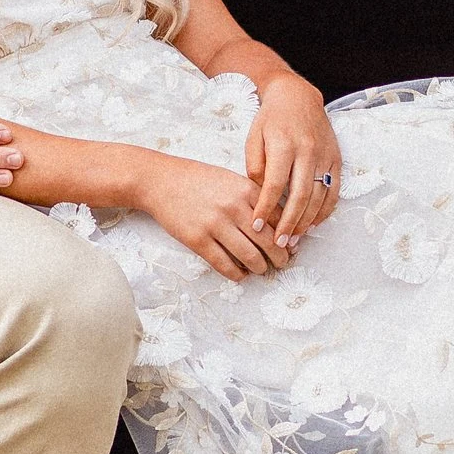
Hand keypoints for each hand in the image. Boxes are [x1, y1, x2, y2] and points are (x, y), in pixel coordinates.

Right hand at [135, 153, 292, 281]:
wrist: (161, 181)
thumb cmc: (198, 179)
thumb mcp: (231, 180)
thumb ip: (253, 197)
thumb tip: (277, 223)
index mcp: (245, 190)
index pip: (278, 218)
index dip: (288, 236)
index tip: (292, 246)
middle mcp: (233, 207)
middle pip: (269, 241)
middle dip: (281, 257)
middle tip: (283, 263)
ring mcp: (215, 225)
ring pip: (250, 257)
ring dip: (261, 268)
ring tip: (262, 269)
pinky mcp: (197, 240)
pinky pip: (224, 265)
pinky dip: (237, 274)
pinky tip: (240, 274)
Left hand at [244, 71, 342, 245]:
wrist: (297, 96)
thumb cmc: (271, 119)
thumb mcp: (253, 137)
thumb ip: (255, 166)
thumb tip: (260, 195)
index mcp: (284, 144)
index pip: (274, 185)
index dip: (264, 208)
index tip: (255, 226)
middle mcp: (307, 151)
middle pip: (300, 195)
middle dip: (289, 223)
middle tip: (279, 243)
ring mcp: (325, 155)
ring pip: (319, 196)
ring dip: (307, 221)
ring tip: (294, 238)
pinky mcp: (336, 158)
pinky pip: (334, 190)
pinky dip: (325, 210)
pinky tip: (313, 223)